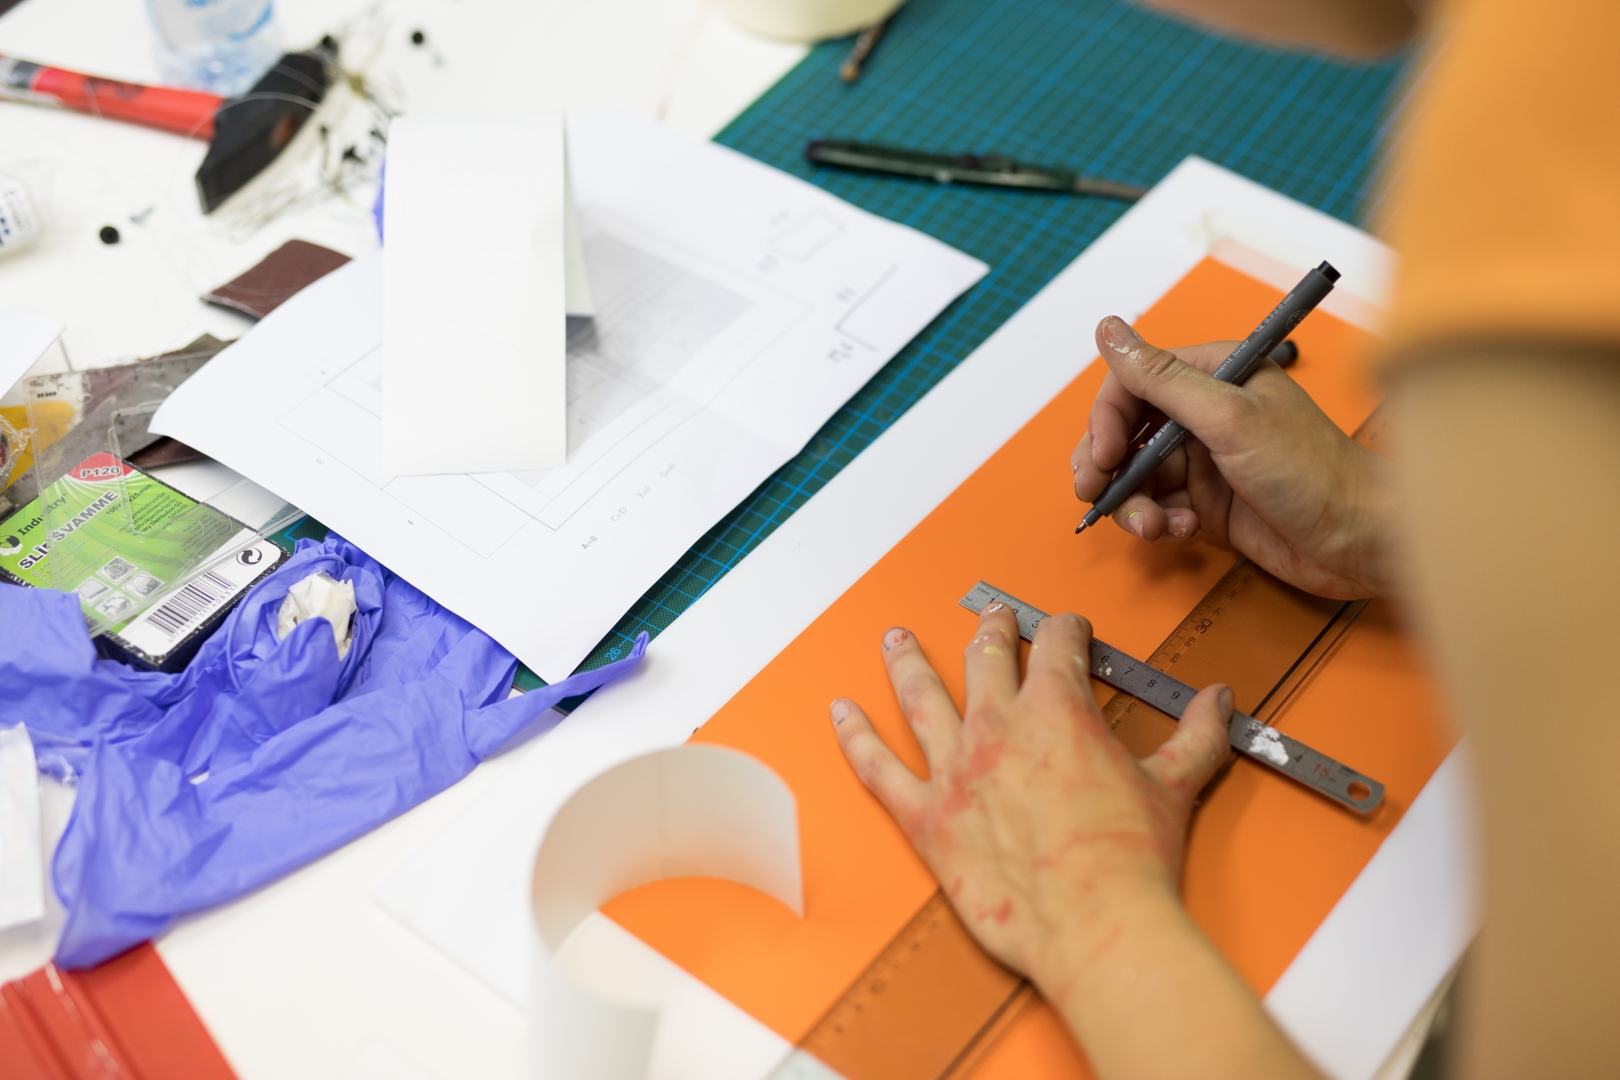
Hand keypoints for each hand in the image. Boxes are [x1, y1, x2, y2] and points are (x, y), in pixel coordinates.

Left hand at [829, 602, 1231, 986]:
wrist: (1093, 922)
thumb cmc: (1130, 861)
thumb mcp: (1175, 786)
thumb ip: (1196, 735)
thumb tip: (1219, 701)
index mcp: (1057, 710)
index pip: (1058, 646)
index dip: (1065, 630)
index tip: (1068, 629)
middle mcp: (998, 726)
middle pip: (985, 657)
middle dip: (990, 630)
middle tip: (989, 617)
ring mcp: (955, 768)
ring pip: (921, 696)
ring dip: (907, 661)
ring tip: (896, 638)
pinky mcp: (925, 815)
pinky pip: (877, 767)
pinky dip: (855, 737)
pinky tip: (841, 713)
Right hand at [1073, 316, 1394, 598]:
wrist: (1358, 540)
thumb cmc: (1313, 472)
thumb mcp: (1230, 418)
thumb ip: (1163, 378)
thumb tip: (1109, 330)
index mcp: (1214, 375)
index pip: (1134, 383)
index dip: (1108, 419)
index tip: (1105, 454)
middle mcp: (1205, 413)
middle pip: (1126, 431)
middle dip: (1107, 465)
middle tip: (1096, 493)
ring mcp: (1205, 458)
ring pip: (1136, 475)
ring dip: (1132, 503)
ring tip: (1152, 525)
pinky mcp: (1208, 500)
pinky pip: (1157, 506)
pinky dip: (1158, 521)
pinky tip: (1182, 530)